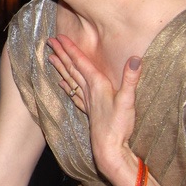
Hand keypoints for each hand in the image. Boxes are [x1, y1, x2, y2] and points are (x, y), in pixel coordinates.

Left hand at [47, 35, 141, 171]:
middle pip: (72, 68)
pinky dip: (67, 87)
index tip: (59, 37)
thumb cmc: (118, 124)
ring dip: (61, 68)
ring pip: (70, 79)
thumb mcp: (128, 100)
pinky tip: (61, 84)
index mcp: (97, 84)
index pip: (81, 62)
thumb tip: (136, 59)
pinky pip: (74, 94)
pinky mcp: (89, 110)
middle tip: (50, 42)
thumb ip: (131, 78)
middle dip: (62, 54)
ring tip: (50, 58)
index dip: (70, 49)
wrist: (109, 147)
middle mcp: (89, 90)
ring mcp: (87, 101)